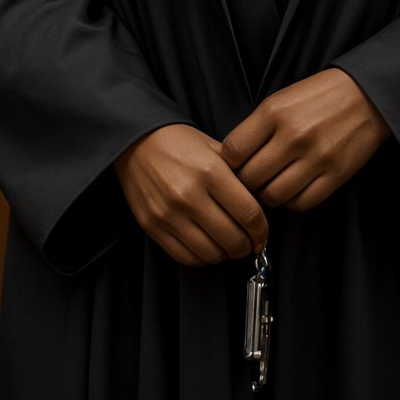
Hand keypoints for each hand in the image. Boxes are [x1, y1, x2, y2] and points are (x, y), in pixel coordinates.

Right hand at [114, 124, 267, 267]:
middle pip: (232, 238)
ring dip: (225, 254)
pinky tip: (206, 245)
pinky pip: (185, 257)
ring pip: (211, 253)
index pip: (248, 214)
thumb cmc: (178, 142)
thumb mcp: (214, 147)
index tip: (262, 234)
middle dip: (246, 245)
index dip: (261, 230)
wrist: (136, 141)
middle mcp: (189, 195)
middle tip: (248, 242)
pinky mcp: (152, 227)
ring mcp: (169, 214)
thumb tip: (260, 206)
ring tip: (227, 244)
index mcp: (210, 171)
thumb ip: (238, 174)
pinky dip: (202, 258)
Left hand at [221, 69, 389, 213]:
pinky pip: (301, 203)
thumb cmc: (318, 96)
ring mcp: (316, 157)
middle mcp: (293, 135)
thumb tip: (233, 161)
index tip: (235, 165)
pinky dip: (292, 200)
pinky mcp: (336, 175)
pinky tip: (293, 187)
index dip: (229, 163)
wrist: (366, 94)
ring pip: (274, 196)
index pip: (233, 152)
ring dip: (268, 194)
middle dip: (246, 183)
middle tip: (252, 179)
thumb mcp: (281, 99)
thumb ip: (256, 128)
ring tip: (273, 184)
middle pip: (250, 178)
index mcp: (274, 112)